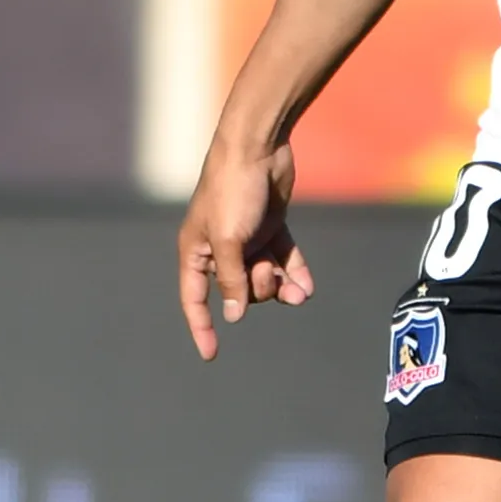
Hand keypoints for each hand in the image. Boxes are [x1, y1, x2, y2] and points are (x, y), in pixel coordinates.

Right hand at [177, 134, 313, 360]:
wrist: (259, 147)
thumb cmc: (232, 190)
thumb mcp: (228, 240)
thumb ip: (231, 280)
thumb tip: (234, 315)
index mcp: (196, 250)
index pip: (193, 297)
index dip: (201, 326)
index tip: (211, 354)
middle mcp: (220, 248)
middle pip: (238, 289)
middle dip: (257, 290)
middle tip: (266, 271)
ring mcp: (247, 238)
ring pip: (264, 278)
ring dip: (280, 287)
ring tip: (298, 291)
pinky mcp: (271, 226)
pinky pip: (283, 259)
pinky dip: (295, 274)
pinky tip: (306, 287)